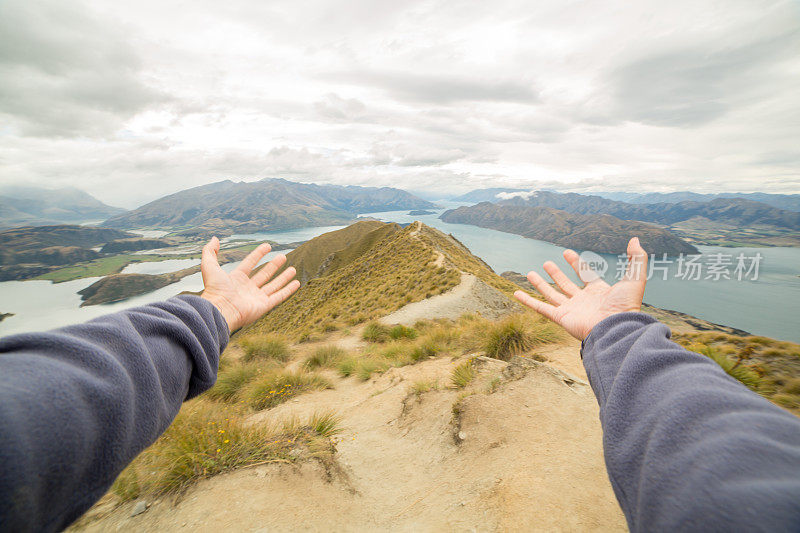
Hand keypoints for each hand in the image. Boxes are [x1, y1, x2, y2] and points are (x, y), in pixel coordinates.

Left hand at [200, 237, 299, 331]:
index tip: (267, 246)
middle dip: (274, 266)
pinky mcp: (264, 306)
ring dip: (283, 277)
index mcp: (236, 279)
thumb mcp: (209, 266)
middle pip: (264, 274)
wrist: (220, 310)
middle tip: (283, 256)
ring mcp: (256, 298)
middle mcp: (247, 288)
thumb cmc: (214, 290)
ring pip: (273, 285)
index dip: (258, 254)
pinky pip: (279, 297)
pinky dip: (288, 290)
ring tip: (293, 269)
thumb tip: (214, 238)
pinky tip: (296, 283)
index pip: (250, 263)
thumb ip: (210, 251)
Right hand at [514, 237, 647, 339]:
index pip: (585, 275)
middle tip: (547, 263)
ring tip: (530, 272)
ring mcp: (571, 309)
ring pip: (551, 294)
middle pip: (566, 285)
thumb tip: (634, 239)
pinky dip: (527, 301)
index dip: (576, 263)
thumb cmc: (626, 305)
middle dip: (556, 274)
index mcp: (599, 292)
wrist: (616, 328)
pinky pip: (540, 308)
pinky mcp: (560, 317)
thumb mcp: (635, 277)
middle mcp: (583, 301)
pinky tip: (516, 293)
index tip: (567, 252)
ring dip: (540, 284)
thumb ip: (637, 258)